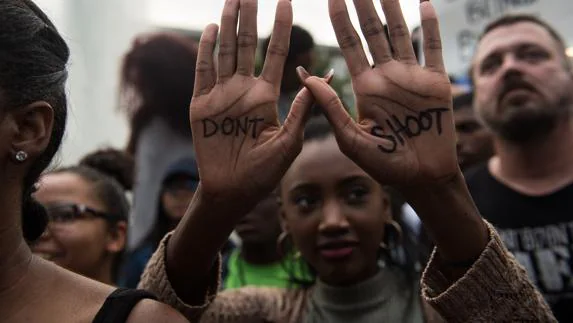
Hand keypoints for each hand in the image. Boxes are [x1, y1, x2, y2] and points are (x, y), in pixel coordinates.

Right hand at [190, 0, 317, 207]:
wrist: (232, 190)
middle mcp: (244, 89)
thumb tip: (321, 79)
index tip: (286, 1)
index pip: (275, 53)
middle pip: (248, 44)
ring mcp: (221, 95)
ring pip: (225, 51)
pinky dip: (207, 50)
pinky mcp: (201, 105)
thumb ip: (302, 111)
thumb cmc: (264, 172)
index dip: (281, 27)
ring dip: (229, 25)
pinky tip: (212, 29)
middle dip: (250, 16)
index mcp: (266, 95)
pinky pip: (203, 72)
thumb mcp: (289, 142)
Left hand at [303, 0, 455, 189]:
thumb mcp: (351, 138)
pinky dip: (430, 26)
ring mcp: (411, 77)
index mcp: (364, 87)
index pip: (349, 44)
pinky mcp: (436, 83)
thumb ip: (330, 108)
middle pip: (373, 31)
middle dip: (363, 5)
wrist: (421, 177)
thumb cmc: (384, 164)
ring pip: (400, 33)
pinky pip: (432, 48)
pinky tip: (424, 3)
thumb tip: (304, 76)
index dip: (340, 20)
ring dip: (393, 7)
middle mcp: (386, 76)